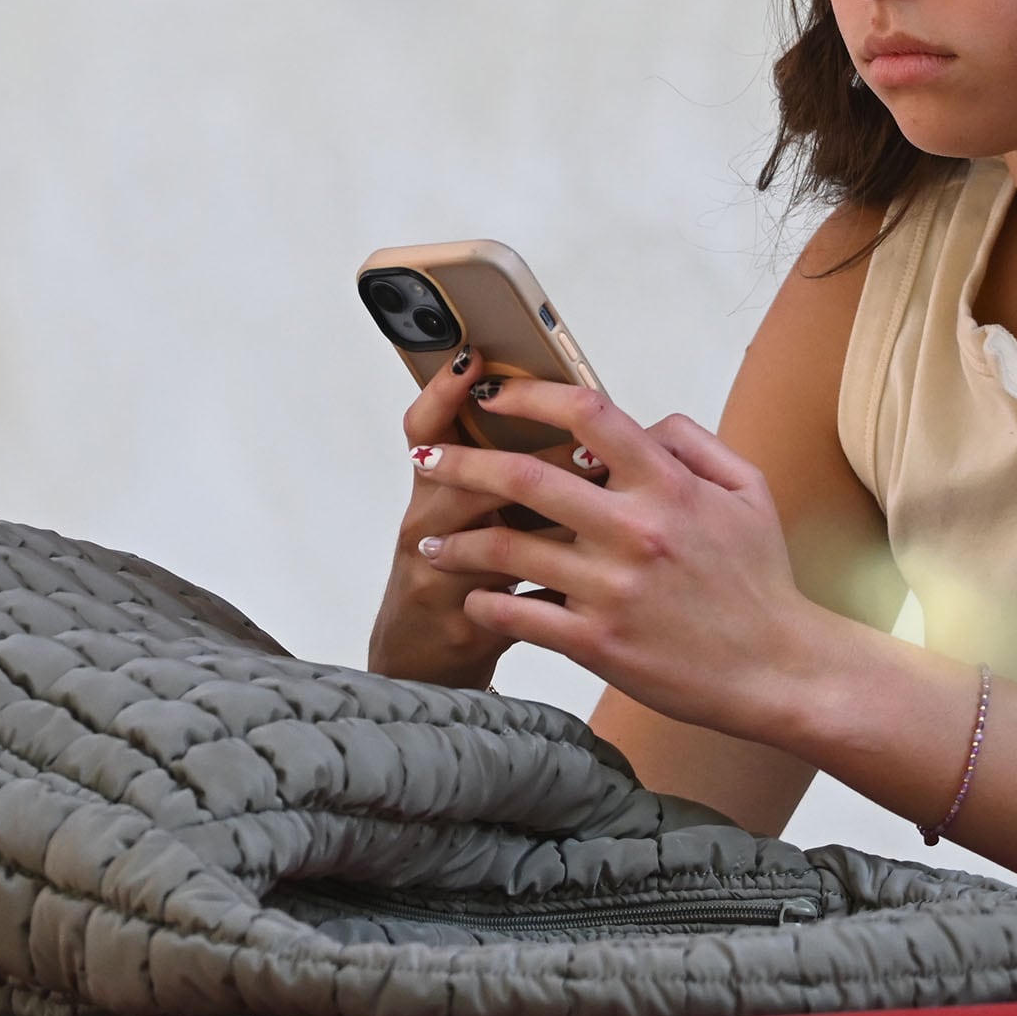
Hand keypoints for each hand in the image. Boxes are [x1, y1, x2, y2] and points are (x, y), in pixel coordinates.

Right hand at [368, 347, 562, 686]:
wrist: (424, 656)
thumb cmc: (466, 571)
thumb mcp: (475, 512)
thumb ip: (513, 468)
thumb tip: (578, 414)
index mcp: (436, 483)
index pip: (427, 425)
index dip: (445, 392)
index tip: (475, 359)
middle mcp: (427, 520)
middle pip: (455, 472)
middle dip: (516, 455)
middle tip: (576, 445)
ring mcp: (435, 570)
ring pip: (485, 534)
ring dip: (542, 518)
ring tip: (592, 502)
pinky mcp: (454, 618)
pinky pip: (501, 596)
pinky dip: (545, 581)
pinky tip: (585, 573)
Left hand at [406, 378, 841, 744]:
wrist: (778, 670)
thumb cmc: (760, 582)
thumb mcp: (747, 491)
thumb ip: (692, 443)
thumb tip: (638, 421)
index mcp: (670, 486)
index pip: (588, 414)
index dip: (529, 396)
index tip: (493, 396)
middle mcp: (637, 530)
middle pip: (526, 478)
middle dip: (462, 462)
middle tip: (426, 458)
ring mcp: (614, 588)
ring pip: (510, 549)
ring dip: (458, 541)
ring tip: (430, 540)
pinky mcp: (598, 643)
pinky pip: (520, 616)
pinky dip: (484, 604)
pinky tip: (470, 599)